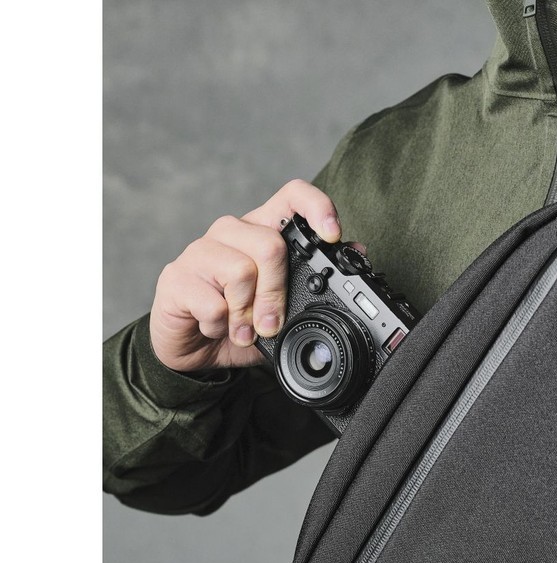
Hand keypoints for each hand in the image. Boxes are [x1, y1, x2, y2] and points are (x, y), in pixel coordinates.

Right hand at [149, 179, 343, 372]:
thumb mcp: (287, 309)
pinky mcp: (176, 277)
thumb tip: (358, 250)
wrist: (195, 351)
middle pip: (270, 244)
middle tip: (270, 325)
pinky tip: (216, 328)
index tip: (332, 236)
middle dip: (277, 294)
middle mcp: (232, 233)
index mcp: (262, 232)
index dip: (316, 207)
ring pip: (241, 272)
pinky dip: (221, 327)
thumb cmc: (241, 324)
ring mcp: (200, 251)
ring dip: (247, 315)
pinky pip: (213, 303)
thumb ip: (316, 281)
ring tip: (241, 330)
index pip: (291, 195)